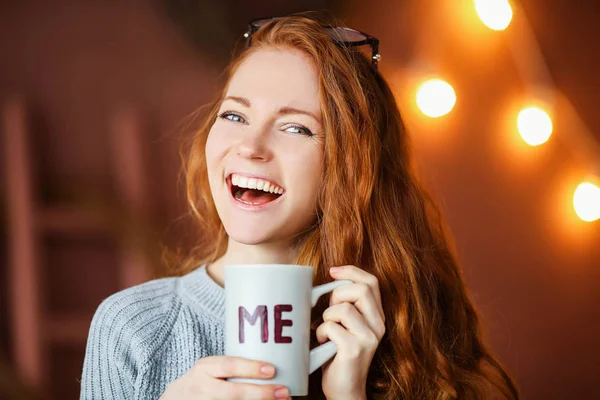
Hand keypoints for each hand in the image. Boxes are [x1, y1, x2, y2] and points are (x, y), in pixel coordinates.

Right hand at [160, 356, 290, 399]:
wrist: (176, 399)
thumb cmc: (202, 380)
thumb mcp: (211, 368)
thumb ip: (233, 367)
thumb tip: (273, 368)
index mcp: (205, 368)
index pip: (228, 366)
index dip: (251, 368)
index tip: (272, 370)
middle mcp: (202, 388)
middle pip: (233, 393)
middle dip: (260, 393)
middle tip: (283, 392)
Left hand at [316, 265, 385, 399]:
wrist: (345, 390)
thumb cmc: (338, 355)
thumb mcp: (346, 325)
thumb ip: (344, 305)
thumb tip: (328, 281)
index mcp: (377, 316)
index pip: (371, 282)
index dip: (351, 271)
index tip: (332, 271)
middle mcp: (378, 325)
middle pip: (360, 289)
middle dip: (337, 294)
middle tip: (329, 311)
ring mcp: (368, 337)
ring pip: (343, 308)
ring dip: (326, 317)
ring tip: (326, 331)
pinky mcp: (355, 349)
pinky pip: (331, 326)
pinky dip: (321, 332)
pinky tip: (323, 342)